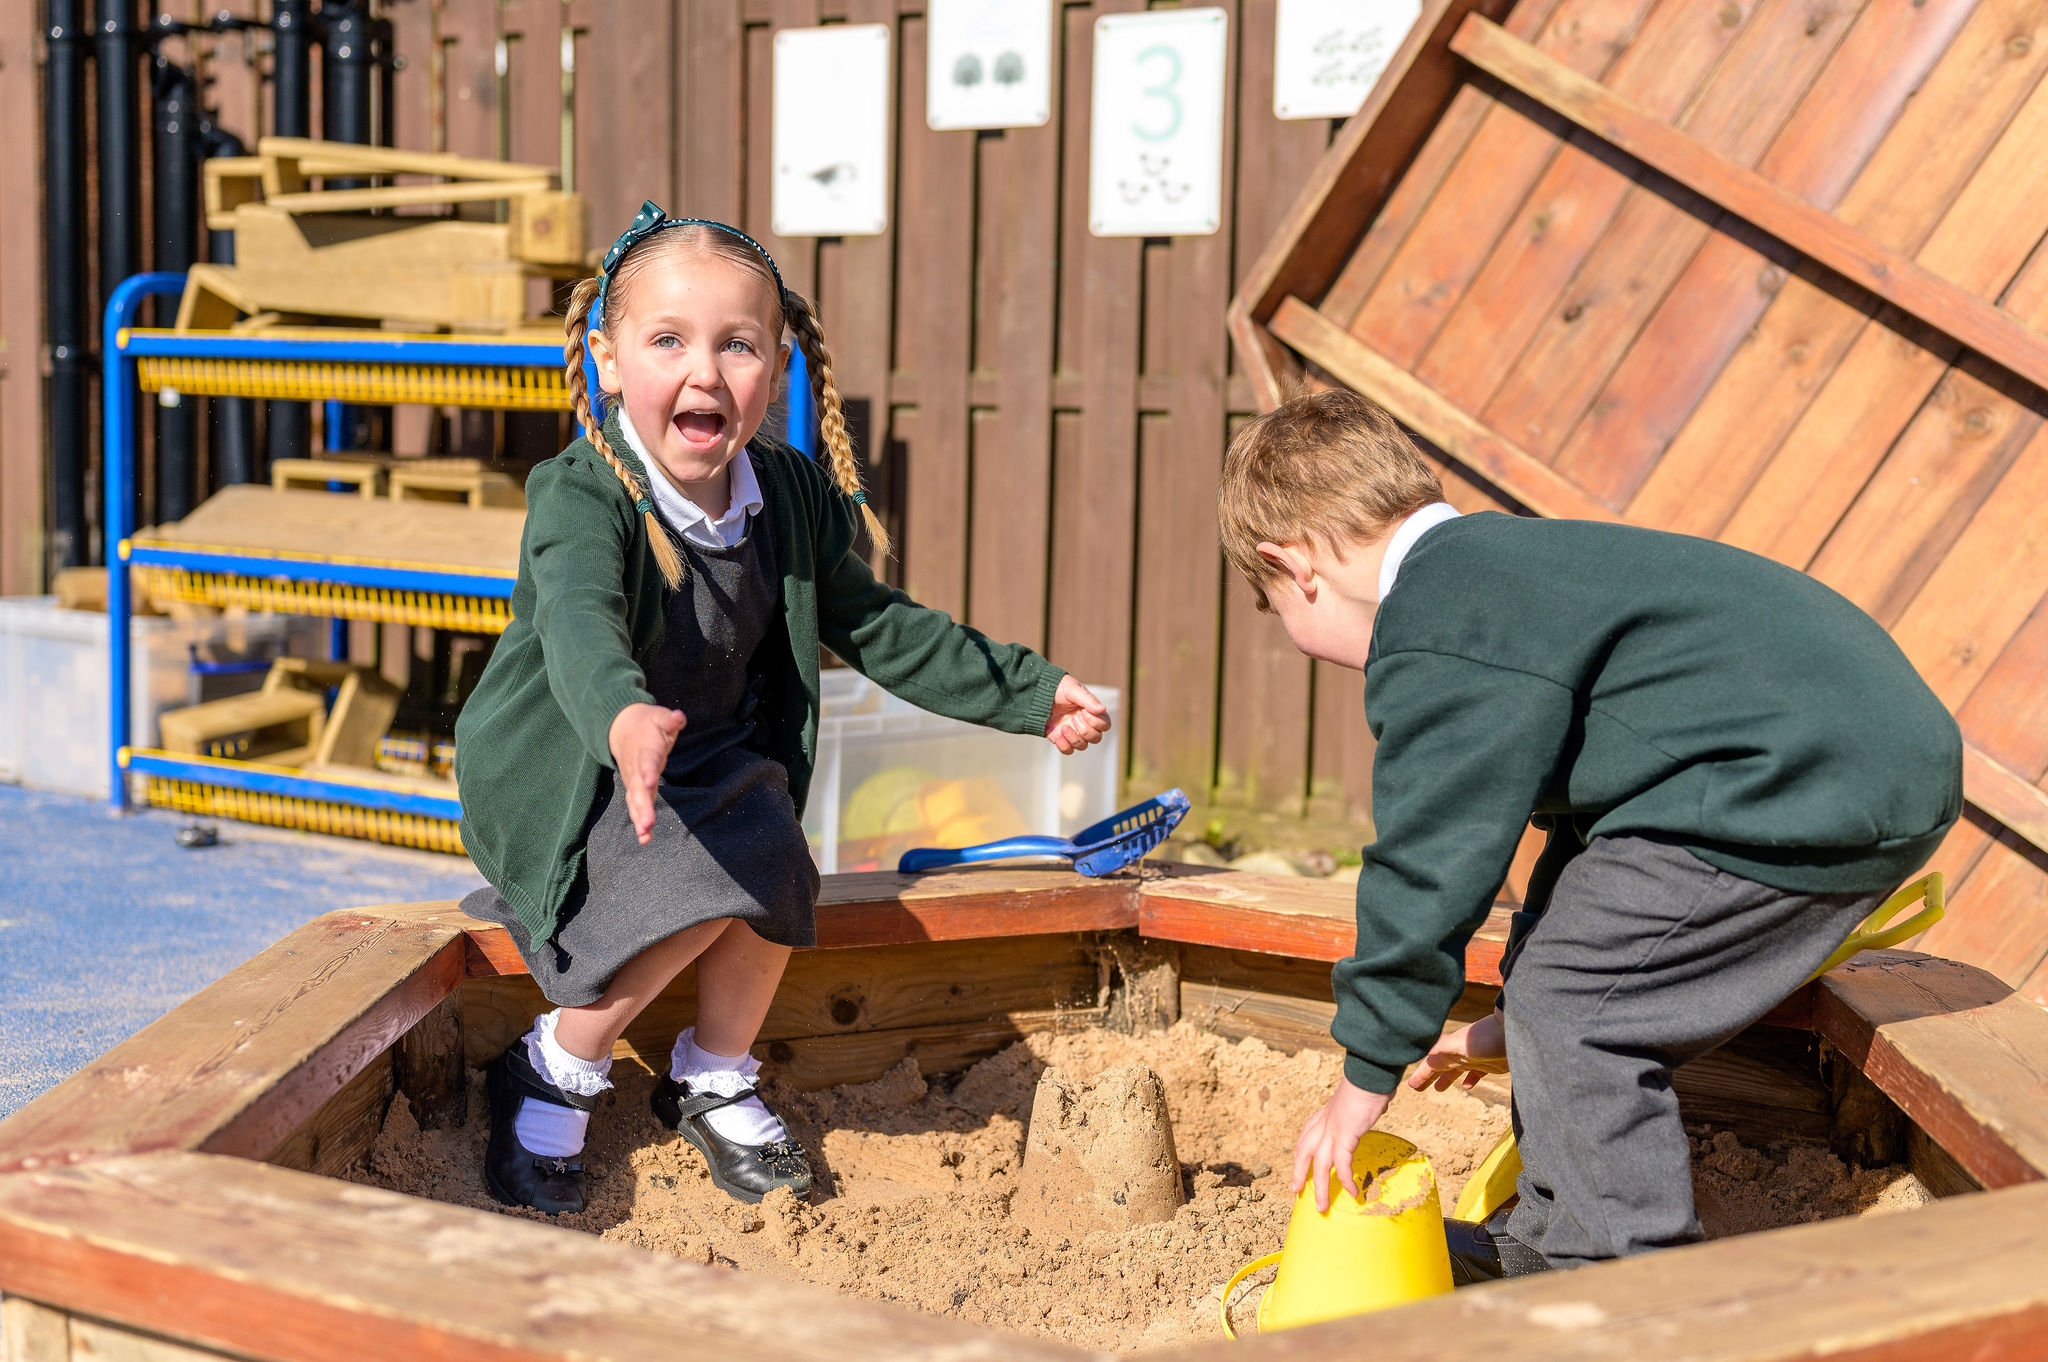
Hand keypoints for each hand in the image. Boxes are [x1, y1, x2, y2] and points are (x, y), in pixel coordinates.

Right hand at [607, 703, 685, 843]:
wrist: (620, 727)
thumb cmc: (647, 723)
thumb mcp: (659, 716)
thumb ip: (669, 719)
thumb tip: (678, 717)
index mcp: (646, 749)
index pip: (647, 761)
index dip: (648, 772)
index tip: (650, 782)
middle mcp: (637, 768)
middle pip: (638, 789)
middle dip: (643, 806)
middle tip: (648, 822)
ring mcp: (634, 780)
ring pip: (635, 800)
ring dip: (640, 817)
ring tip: (645, 834)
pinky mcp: (634, 788)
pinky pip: (635, 806)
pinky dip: (639, 821)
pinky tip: (645, 838)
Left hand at [1045, 675, 1110, 753]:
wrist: (1037, 693)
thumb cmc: (1058, 688)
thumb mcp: (1073, 689)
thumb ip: (1088, 699)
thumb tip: (1102, 709)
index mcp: (1091, 712)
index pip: (1105, 725)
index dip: (1097, 722)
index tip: (1083, 711)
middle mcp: (1084, 724)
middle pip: (1096, 738)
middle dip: (1085, 730)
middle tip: (1073, 717)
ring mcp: (1073, 732)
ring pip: (1082, 746)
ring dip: (1074, 738)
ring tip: (1063, 726)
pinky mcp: (1060, 739)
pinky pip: (1068, 750)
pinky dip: (1064, 745)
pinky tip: (1057, 735)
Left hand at [1292, 1077, 1391, 1211]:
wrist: (1369, 1073)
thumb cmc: (1368, 1082)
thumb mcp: (1357, 1098)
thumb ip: (1359, 1108)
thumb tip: (1374, 1105)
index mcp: (1324, 1114)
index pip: (1306, 1137)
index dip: (1300, 1154)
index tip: (1299, 1167)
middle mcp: (1323, 1123)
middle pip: (1303, 1153)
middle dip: (1299, 1173)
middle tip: (1296, 1191)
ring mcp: (1331, 1130)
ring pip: (1319, 1166)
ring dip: (1320, 1189)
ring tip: (1322, 1207)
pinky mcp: (1344, 1135)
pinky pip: (1342, 1164)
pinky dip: (1345, 1179)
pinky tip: (1352, 1192)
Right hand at [1407, 1009, 1508, 1092]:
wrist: (1515, 1031)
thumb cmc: (1487, 1035)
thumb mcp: (1460, 1043)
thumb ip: (1441, 1046)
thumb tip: (1421, 1051)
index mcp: (1450, 1050)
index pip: (1431, 1064)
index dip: (1421, 1074)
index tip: (1411, 1085)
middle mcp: (1460, 1053)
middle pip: (1440, 1067)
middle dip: (1429, 1076)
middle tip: (1417, 1087)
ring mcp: (1475, 1058)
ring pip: (1456, 1071)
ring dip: (1446, 1079)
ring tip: (1438, 1088)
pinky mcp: (1490, 1063)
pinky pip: (1476, 1073)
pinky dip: (1470, 1080)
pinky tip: (1468, 1087)